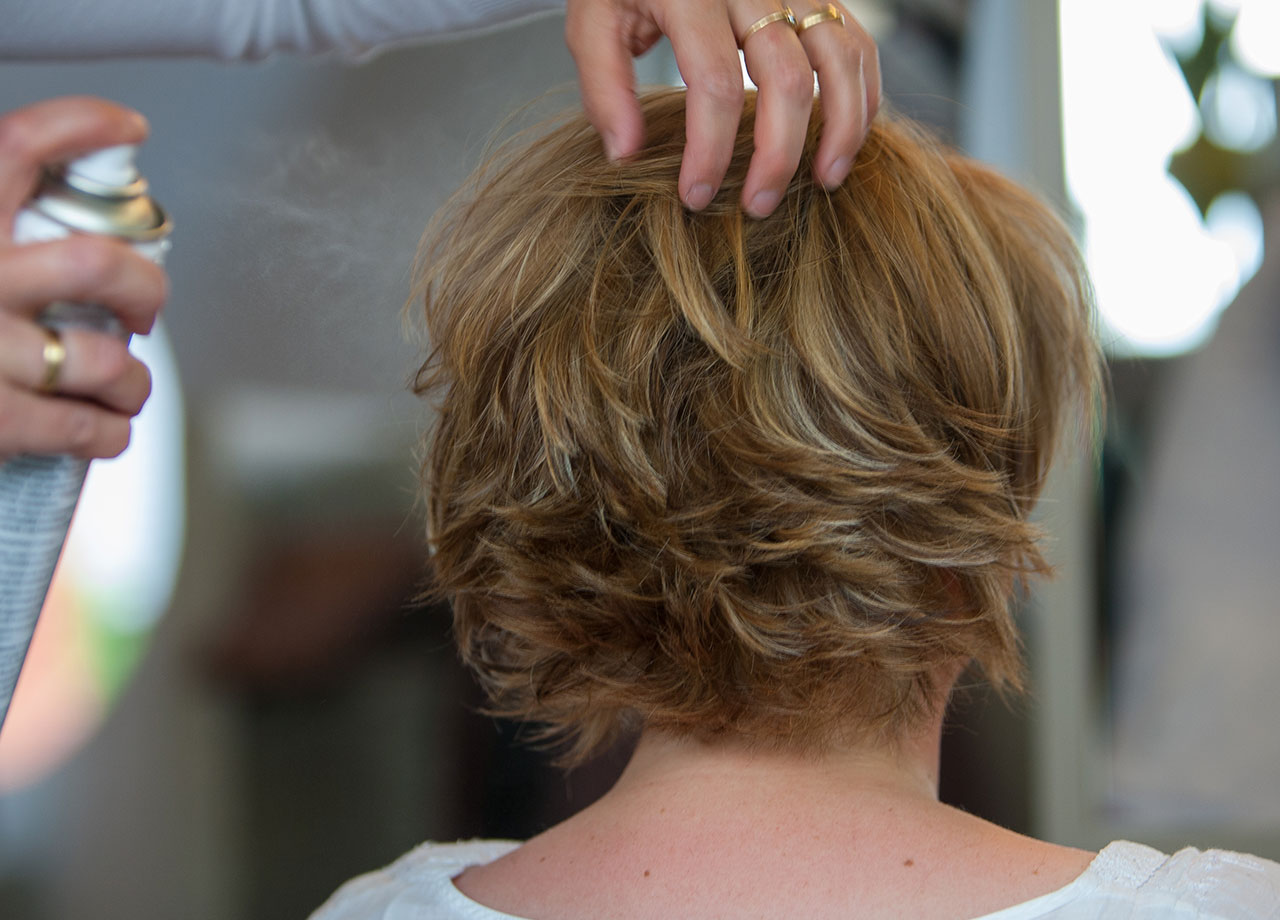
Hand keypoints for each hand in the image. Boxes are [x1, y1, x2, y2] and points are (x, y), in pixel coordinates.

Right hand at [0, 97, 166, 460]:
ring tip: (125, 385)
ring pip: (105, 358)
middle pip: (98, 263)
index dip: (84, 125)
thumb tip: (31, 183)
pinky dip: (110, 431)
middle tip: (143, 305)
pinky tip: (106, 429)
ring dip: (133, 379)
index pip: (18, 144)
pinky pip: (84, 425)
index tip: (125, 127)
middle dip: (145, 288)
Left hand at [565, 0, 879, 217]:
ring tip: (825, 180)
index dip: (710, 151)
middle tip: (758, 205)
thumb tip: (627, 154)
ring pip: (840, 58)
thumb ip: (605, 86)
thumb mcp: (594, 20)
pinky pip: (856, 41)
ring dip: (841, 128)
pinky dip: (862, 92)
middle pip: (787, 80)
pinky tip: (846, 137)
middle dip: (778, 156)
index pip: (715, 84)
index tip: (696, 196)